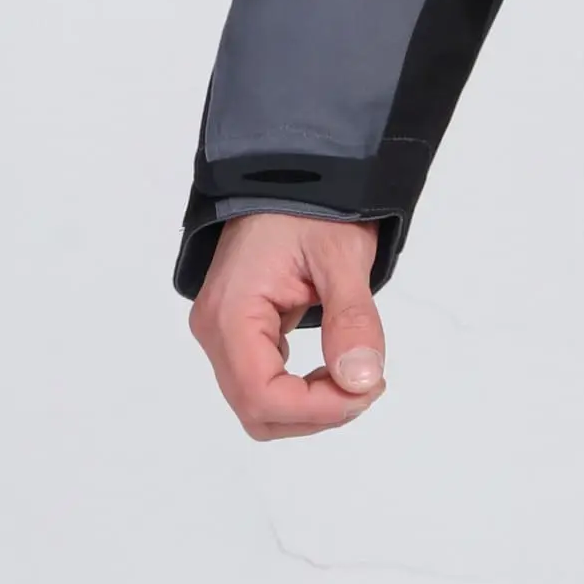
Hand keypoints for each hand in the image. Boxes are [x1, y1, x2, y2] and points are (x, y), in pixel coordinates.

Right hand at [190, 212, 385, 438]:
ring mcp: (222, 333)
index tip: (367, 388)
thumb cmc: (311, 205)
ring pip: (258, 404)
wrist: (289, 172)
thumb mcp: (342, 256)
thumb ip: (352, 319)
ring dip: (309, 406)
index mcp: (231, 312)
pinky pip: (262, 381)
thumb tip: (362, 380)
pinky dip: (300, 389)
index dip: (317, 409)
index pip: (260, 395)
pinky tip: (334, 366)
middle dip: (316, 411)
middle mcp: (215, 330)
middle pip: (256, 409)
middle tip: (368, 380)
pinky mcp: (238, 332)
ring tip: (355, 373)